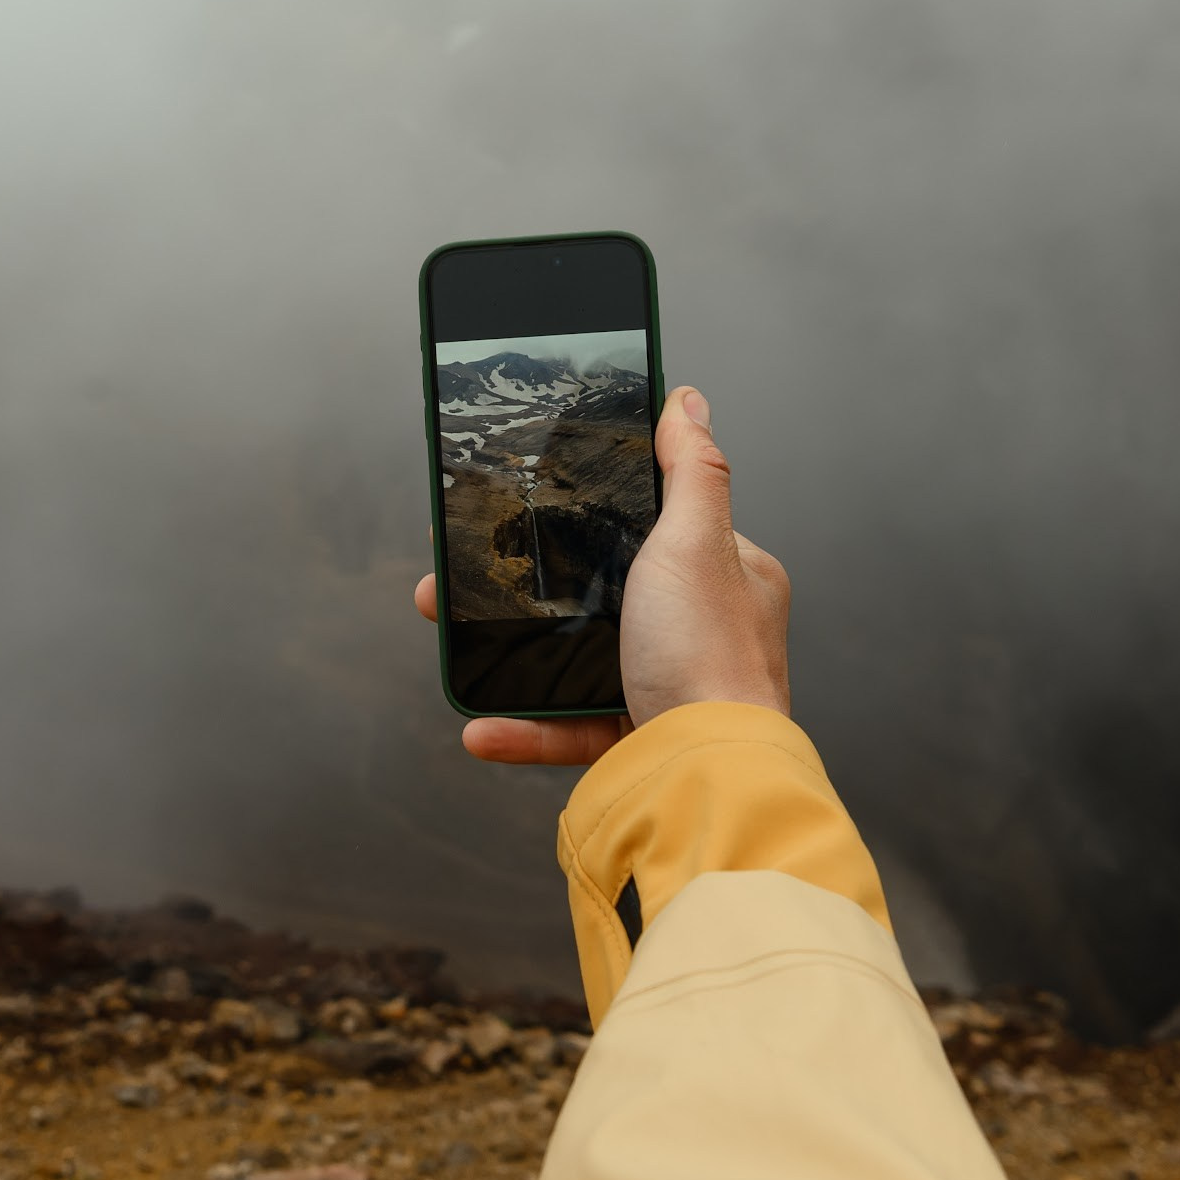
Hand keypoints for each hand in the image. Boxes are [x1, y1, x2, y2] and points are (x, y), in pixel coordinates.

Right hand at [413, 384, 790, 765]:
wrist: (707, 777)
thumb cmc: (713, 660)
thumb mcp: (695, 542)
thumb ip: (692, 469)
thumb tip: (688, 402)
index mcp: (728, 579)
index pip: (660, 528)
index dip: (594, 514)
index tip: (535, 507)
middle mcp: (701, 633)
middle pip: (600, 591)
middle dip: (527, 583)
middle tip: (466, 568)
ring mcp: (667, 687)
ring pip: (572, 658)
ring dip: (505, 648)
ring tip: (451, 628)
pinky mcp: (634, 739)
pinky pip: (566, 726)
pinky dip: (520, 726)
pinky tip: (481, 725)